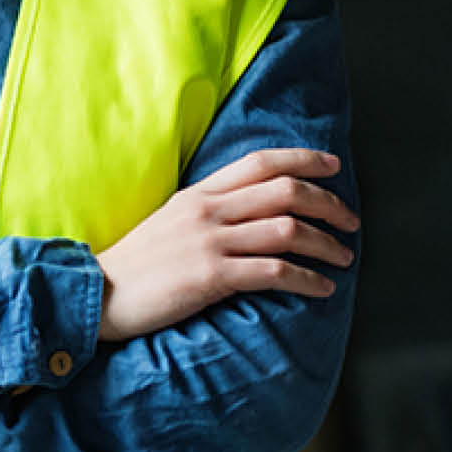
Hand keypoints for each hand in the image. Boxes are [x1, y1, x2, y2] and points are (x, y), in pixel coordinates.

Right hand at [94, 148, 358, 342]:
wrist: (102, 292)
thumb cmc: (138, 263)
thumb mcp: (172, 221)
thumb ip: (210, 210)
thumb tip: (253, 209)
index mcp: (198, 194)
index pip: (259, 162)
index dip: (303, 159)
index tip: (333, 166)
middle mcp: (207, 211)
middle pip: (284, 191)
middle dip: (328, 203)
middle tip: (350, 220)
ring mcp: (209, 242)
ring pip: (287, 230)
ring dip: (326, 243)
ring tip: (344, 257)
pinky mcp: (212, 276)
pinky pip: (274, 271)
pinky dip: (307, 278)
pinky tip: (322, 287)